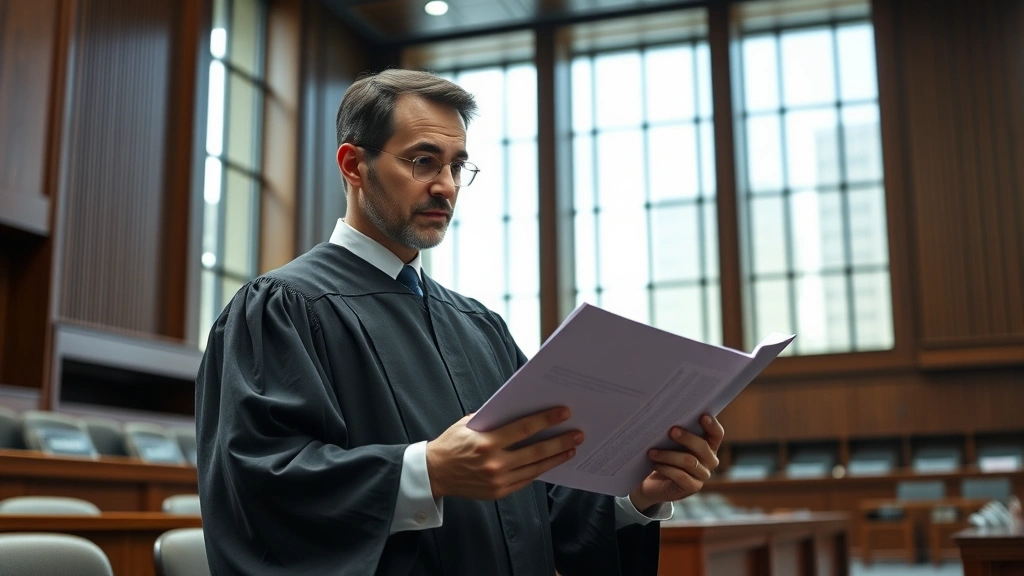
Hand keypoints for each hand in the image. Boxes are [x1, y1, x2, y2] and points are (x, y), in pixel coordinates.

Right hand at [425, 408, 583, 500]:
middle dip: (560, 441)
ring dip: (556, 458)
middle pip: (536, 451)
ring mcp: (498, 480)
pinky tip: (551, 462)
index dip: (546, 420)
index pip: (524, 428)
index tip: (563, 413)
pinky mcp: (499, 492)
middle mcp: (494, 463)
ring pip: (535, 468)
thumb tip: (523, 411)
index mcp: (486, 442)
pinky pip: (526, 480)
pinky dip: (540, 471)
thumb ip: (494, 420)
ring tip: (571, 448)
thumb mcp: (469, 424)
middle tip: (578, 434)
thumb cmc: (453, 444)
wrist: (435, 473)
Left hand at [628, 414, 724, 511]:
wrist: (652, 483)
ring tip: (652, 451)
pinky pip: (681, 476)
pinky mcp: (692, 487)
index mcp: (709, 445)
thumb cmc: (664, 455)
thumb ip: (676, 431)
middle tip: (671, 431)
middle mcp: (710, 460)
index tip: (702, 416)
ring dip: (668, 455)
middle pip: (703, 447)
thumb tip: (669, 418)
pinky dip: (666, 469)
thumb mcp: (671, 442)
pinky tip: (655, 464)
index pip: (716, 434)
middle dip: (686, 438)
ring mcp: (702, 475)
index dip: (712, 425)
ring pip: (689, 462)